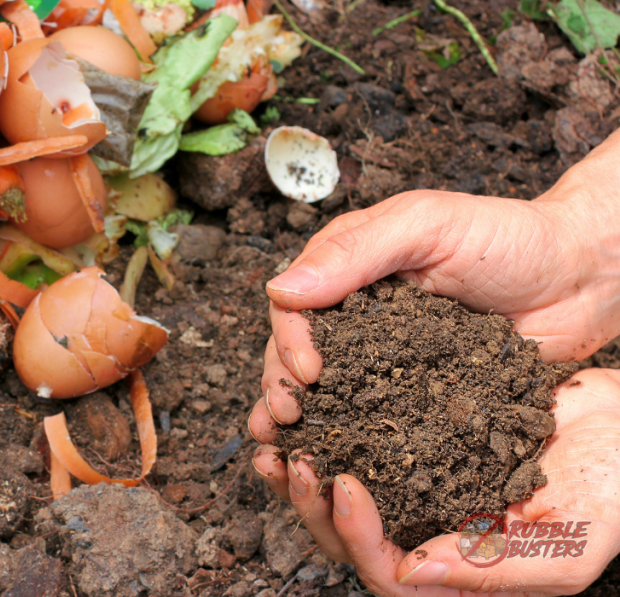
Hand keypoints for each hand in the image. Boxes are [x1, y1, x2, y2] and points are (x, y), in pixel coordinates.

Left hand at [250, 368, 619, 596]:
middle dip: (312, 504)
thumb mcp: (568, 546)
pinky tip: (309, 406)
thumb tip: (409, 570)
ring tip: (277, 437)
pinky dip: (328, 431)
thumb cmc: (609, 494)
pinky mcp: (411, 451)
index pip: (387, 573)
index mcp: (457, 576)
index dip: (357, 535)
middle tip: (292, 458)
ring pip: (341, 499)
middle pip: (348, 540)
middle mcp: (426, 539)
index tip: (345, 483)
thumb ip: (493, 569)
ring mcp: (416, 495)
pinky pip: (358, 448)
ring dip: (304, 472)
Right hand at [256, 127, 619, 428]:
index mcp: (347, 270)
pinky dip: (350, 442)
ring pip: (327, 393)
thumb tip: (280, 289)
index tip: (307, 371)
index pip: (293, 307)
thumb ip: (355, 252)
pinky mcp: (415, 395)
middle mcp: (357, 317)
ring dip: (303, 422)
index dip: (287, 340)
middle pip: (296, 355)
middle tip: (286, 419)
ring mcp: (384, 359)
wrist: (582, 279)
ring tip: (287, 453)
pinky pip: (376, 419)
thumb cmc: (509, 237)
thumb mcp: (427, 225)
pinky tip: (335, 465)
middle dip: (282, 388)